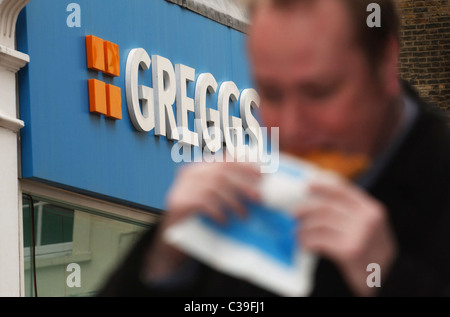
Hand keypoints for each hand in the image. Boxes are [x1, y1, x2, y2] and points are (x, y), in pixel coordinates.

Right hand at [143, 162, 261, 281]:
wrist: (172, 242)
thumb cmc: (199, 219)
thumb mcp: (214, 200)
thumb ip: (228, 189)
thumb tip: (257, 187)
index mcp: (200, 168)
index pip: (224, 159)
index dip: (244, 165)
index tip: (261, 174)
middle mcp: (189, 174)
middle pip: (221, 172)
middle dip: (243, 184)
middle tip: (258, 197)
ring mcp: (182, 187)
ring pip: (214, 187)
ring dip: (233, 201)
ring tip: (244, 214)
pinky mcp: (178, 203)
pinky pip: (203, 202)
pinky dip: (218, 211)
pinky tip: (225, 221)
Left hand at [296, 178, 397, 296]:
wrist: (390, 281)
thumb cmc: (375, 255)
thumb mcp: (372, 229)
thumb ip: (354, 214)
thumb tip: (322, 204)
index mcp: (372, 210)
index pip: (343, 191)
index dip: (323, 187)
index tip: (308, 186)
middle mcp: (367, 219)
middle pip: (327, 207)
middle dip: (307, 209)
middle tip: (295, 214)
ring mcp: (358, 235)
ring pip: (320, 224)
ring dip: (304, 229)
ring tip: (298, 234)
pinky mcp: (349, 251)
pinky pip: (319, 241)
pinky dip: (308, 242)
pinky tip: (305, 245)